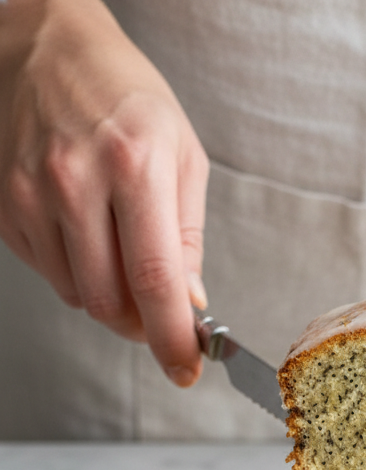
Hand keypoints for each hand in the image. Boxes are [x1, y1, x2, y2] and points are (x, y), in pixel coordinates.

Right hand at [0, 0, 208, 384]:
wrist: (46, 46)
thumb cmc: (125, 97)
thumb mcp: (181, 155)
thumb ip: (188, 238)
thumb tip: (189, 304)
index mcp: (133, 164)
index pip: (154, 280)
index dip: (171, 338)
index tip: (185, 369)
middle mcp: (75, 180)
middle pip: (109, 301)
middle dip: (140, 321)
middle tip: (156, 308)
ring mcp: (31, 194)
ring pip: (77, 296)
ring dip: (106, 295)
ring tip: (117, 248)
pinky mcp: (4, 207)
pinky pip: (48, 274)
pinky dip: (74, 270)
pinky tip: (83, 230)